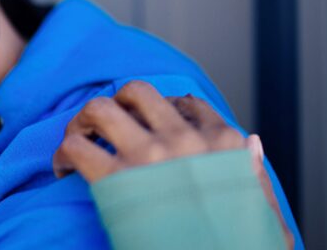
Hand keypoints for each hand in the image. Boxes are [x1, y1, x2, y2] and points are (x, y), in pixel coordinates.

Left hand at [52, 80, 292, 248]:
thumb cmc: (240, 246)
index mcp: (223, 143)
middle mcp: (184, 139)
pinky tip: (66, 169)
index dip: (159, 110)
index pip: (186, 102)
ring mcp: (149, 156)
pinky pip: (77, 145)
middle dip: (116, 103)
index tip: (146, 126)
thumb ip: (256, 173)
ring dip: (83, 120)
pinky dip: (64, 153)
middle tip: (105, 126)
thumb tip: (252, 141)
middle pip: (136, 91)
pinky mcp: (116, 179)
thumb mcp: (262, 210)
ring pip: (100, 107)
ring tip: (80, 139)